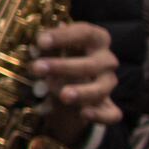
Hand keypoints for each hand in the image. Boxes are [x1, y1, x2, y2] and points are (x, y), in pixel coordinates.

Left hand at [33, 20, 119, 139]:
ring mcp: (108, 83)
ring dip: (82, 92)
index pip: (85, 32)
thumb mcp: (53, 50)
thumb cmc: (62, 57)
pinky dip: (100, 115)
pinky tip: (84, 114)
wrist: (71, 85)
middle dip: (63, 66)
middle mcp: (106, 60)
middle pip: (92, 63)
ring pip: (102, 88)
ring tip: (63, 95)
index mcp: (95, 39)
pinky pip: (112, 113)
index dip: (63, 36)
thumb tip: (39, 45)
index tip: (40, 41)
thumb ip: (47, 48)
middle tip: (37, 68)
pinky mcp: (109, 106)